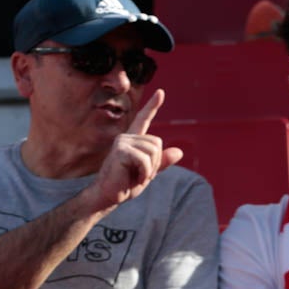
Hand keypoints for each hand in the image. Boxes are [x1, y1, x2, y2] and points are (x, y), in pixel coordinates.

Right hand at [90, 89, 182, 211]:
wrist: (108, 196)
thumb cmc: (125, 185)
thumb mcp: (149, 173)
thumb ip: (162, 162)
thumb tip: (179, 152)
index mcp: (133, 140)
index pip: (143, 119)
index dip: (152, 106)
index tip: (161, 92)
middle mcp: (126, 137)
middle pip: (157, 143)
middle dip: (155, 163)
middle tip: (140, 174)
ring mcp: (122, 142)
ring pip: (153, 151)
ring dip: (150, 169)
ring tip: (136, 176)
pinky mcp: (120, 151)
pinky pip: (145, 160)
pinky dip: (145, 173)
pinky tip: (134, 178)